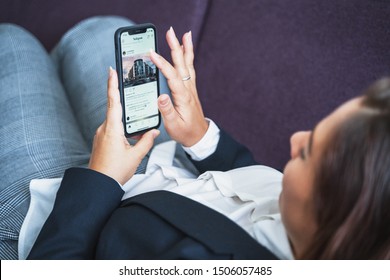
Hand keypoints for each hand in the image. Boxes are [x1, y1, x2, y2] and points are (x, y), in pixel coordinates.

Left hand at [88, 67, 159, 184]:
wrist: (98, 185)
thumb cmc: (114, 171)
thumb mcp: (136, 156)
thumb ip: (146, 141)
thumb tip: (154, 132)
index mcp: (112, 129)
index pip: (113, 101)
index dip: (112, 84)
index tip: (112, 71)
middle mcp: (104, 129)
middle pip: (114, 110)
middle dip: (125, 106)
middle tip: (134, 103)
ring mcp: (101, 135)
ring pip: (114, 121)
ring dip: (125, 123)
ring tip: (135, 134)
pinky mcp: (101, 141)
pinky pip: (112, 130)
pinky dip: (121, 131)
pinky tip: (129, 140)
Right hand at [150, 27, 207, 146]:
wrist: (199, 136)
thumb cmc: (185, 132)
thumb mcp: (174, 125)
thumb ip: (167, 111)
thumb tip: (160, 96)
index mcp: (183, 97)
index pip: (172, 76)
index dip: (162, 64)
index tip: (152, 53)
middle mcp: (188, 89)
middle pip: (181, 64)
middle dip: (175, 47)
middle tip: (171, 32)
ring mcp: (190, 88)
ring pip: (188, 64)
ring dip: (185, 48)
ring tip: (184, 34)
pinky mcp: (190, 89)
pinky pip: (189, 69)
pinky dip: (188, 57)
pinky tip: (186, 50)